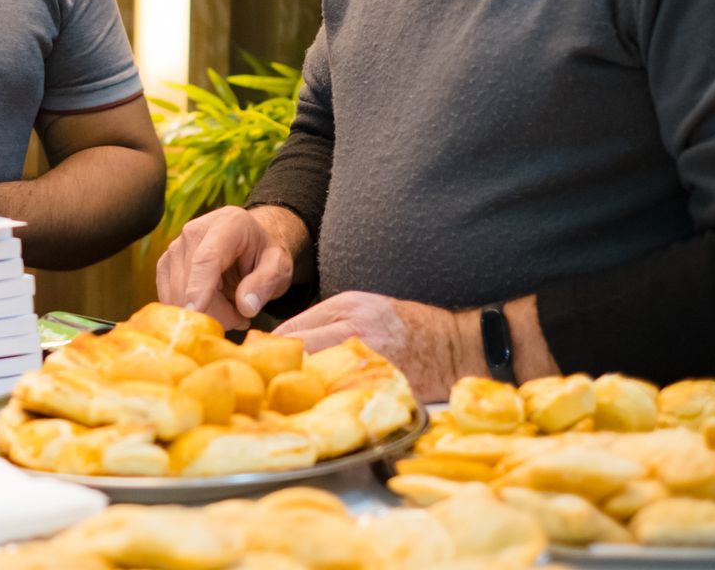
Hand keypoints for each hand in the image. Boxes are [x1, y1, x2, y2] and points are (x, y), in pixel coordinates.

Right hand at [154, 206, 298, 327]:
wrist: (249, 242)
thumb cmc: (264, 254)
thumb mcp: (279, 267)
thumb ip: (266, 283)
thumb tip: (245, 306)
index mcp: (227, 224)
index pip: (207, 258)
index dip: (199, 286)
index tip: (195, 311)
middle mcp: (194, 231)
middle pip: (190, 281)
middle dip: (215, 312)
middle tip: (242, 318)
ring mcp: (175, 247)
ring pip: (177, 293)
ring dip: (205, 312)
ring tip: (231, 310)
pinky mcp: (165, 263)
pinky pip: (170, 296)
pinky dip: (191, 309)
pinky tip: (213, 307)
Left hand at [273, 290, 475, 400]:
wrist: (458, 346)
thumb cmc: (410, 326)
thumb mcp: (366, 307)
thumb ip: (328, 319)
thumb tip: (287, 341)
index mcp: (348, 307)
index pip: (291, 327)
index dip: (270, 347)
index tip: (256, 361)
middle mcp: (355, 329)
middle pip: (297, 349)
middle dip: (277, 367)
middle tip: (262, 383)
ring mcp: (369, 358)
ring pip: (316, 373)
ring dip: (300, 385)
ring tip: (287, 397)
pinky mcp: (382, 384)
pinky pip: (344, 395)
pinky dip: (330, 401)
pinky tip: (322, 408)